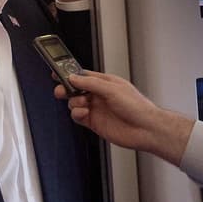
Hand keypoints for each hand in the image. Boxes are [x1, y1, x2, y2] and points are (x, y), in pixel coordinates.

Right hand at [59, 71, 194, 164]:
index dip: (70, 73)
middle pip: (76, 89)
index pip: (83, 75)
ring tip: (83, 104)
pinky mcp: (94, 123)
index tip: (57, 72)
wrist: (145, 129)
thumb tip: (73, 78)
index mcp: (105, 83)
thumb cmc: (137, 107)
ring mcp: (97, 109)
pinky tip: (84, 114)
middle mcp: (100, 95)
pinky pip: (78, 116)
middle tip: (60, 90)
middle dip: (66, 89)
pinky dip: (77, 114)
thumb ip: (91, 84)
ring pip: (75, 103)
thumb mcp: (112, 89)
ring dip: (74, 103)